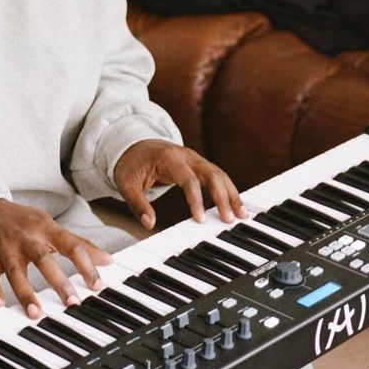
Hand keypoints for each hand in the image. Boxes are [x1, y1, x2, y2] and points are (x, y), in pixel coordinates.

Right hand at [0, 199, 110, 318]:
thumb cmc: (25, 223)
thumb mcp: (52, 227)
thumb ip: (79, 244)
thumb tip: (108, 260)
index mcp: (46, 229)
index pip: (70, 245)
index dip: (86, 264)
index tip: (97, 285)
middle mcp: (26, 238)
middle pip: (42, 258)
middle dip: (58, 281)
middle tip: (72, 302)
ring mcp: (6, 249)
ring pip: (15, 271)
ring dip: (25, 293)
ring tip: (36, 313)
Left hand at [114, 139, 247, 229]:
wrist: (134, 143)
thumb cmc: (131, 163)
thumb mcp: (126, 183)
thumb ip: (137, 203)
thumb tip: (149, 224)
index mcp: (169, 159)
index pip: (188, 179)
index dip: (196, 199)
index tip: (201, 219)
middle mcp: (187, 156)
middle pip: (212, 174)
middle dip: (223, 197)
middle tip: (229, 219)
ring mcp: (195, 159)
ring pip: (220, 174)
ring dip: (232, 194)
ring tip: (243, 215)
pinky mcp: (199, 165)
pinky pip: (218, 177)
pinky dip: (229, 190)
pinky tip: (237, 206)